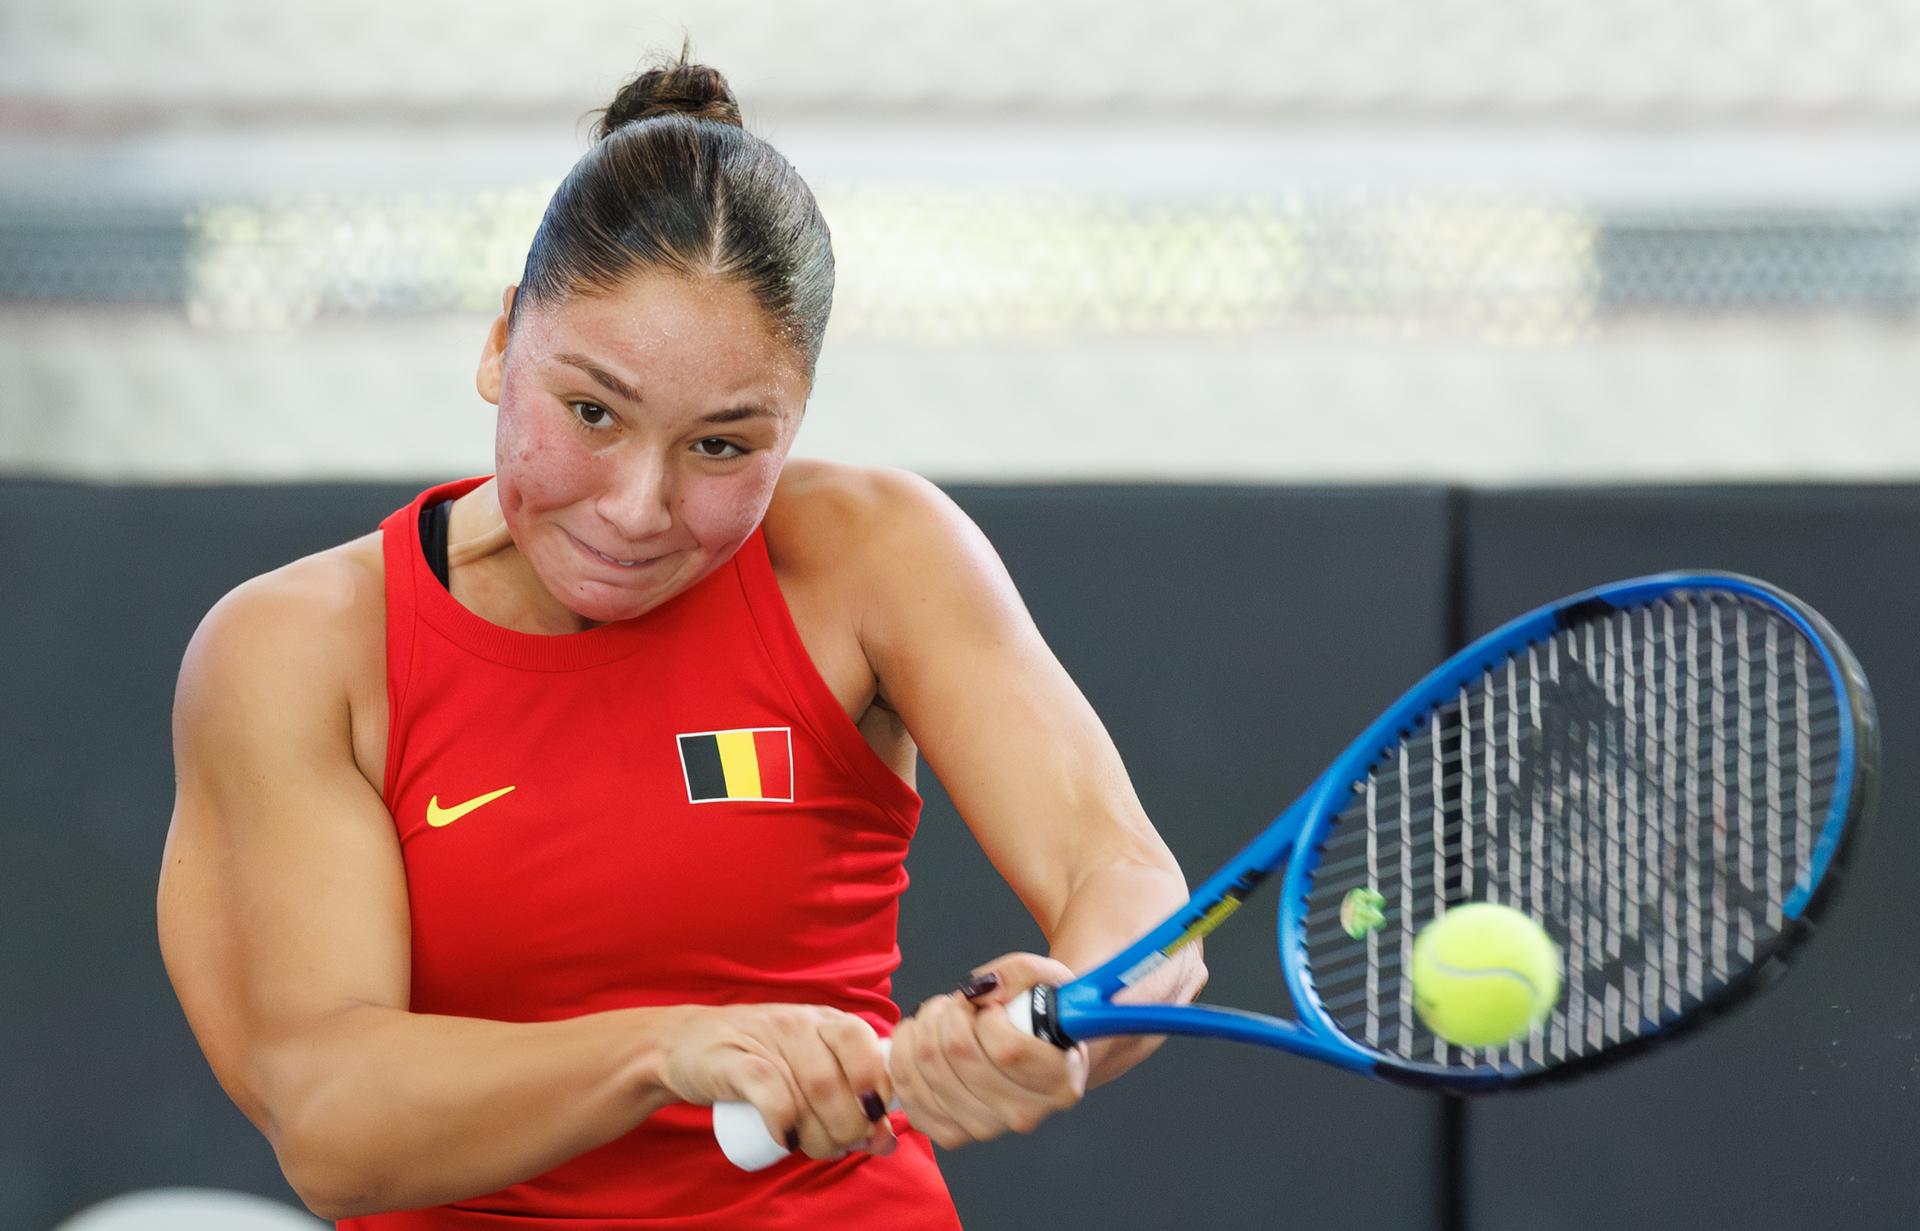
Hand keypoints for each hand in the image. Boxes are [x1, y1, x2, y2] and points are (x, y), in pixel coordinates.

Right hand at [659, 1003, 895, 1160]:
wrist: (685, 1046)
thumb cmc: (758, 1062)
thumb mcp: (808, 1071)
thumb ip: (848, 1101)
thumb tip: (887, 1142)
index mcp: (826, 1022)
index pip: (865, 1044)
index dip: (876, 1086)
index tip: (874, 1120)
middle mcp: (800, 1024)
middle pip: (838, 1081)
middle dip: (848, 1127)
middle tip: (840, 1145)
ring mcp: (766, 1040)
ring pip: (810, 1090)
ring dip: (820, 1134)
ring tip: (815, 1148)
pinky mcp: (731, 1061)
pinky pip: (768, 1091)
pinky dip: (784, 1120)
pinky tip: (786, 1140)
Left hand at [889, 952, 1088, 1149]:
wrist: (1035, 1054)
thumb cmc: (1043, 1016)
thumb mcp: (1048, 979)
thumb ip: (1019, 972)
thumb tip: (980, 988)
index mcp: (1058, 1082)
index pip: (1007, 1049)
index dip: (988, 1016)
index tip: (992, 1007)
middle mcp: (1023, 1114)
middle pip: (960, 1055)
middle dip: (948, 1013)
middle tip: (957, 1004)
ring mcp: (985, 1128)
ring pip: (928, 1069)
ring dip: (922, 1029)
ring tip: (939, 1017)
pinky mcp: (951, 1134)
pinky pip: (908, 1093)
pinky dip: (903, 1056)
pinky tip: (918, 1039)